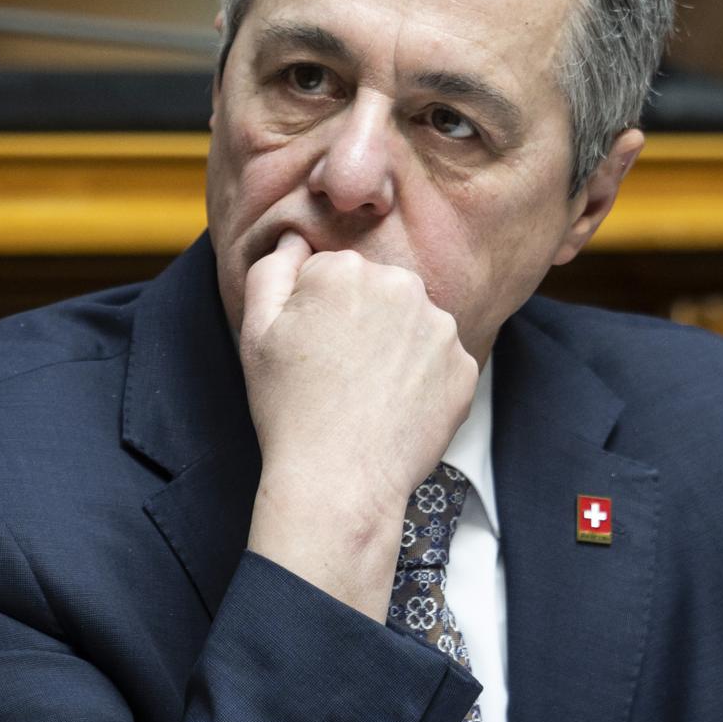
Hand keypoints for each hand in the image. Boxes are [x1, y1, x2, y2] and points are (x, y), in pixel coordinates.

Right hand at [239, 235, 476, 619]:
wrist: (339, 482)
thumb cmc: (289, 409)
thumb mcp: (256, 332)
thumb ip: (271, 270)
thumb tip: (295, 239)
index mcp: (346, 269)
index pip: (334, 274)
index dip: (317, 313)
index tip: (311, 350)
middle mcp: (401, 285)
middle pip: (378, 292)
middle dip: (361, 321)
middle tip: (338, 373)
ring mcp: (440, 327)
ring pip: (412, 325)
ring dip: (395, 348)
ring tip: (366, 393)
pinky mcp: (466, 367)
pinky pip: (440, 362)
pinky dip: (422, 381)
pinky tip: (394, 409)